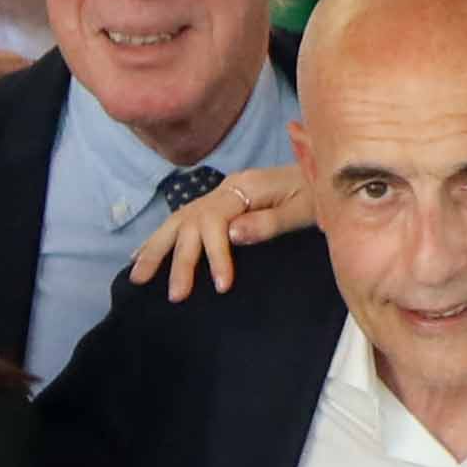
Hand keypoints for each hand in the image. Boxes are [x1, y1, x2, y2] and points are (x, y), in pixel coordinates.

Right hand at [139, 160, 304, 299]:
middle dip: (178, 259)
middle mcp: (227, 188)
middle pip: (189, 221)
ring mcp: (221, 195)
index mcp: (247, 187)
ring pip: (179, 220)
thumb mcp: (304, 208)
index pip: (218, 222)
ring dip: (156, 248)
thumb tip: (232, 234)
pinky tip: (142, 254)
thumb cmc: (320, 193)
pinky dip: (162, 238)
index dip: (215, 255)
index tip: (223, 286)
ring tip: (137, 276)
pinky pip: (184, 220)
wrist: (328, 171)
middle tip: (176, 296)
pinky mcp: (222, 204)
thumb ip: (269, 222)